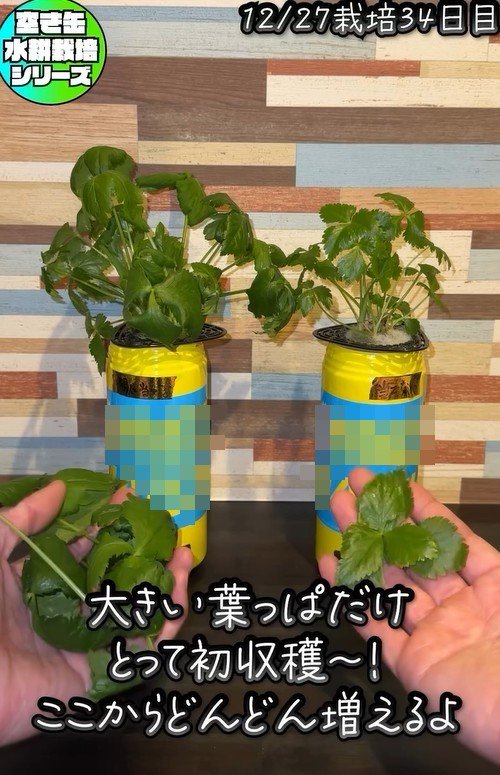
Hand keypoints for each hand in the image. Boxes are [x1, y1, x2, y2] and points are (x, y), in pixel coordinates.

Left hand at [0, 479, 192, 746]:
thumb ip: (24, 520)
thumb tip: (59, 487)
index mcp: (46, 587)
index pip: (87, 550)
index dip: (111, 524)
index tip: (132, 497)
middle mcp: (71, 613)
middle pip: (120, 580)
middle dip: (148, 552)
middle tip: (168, 527)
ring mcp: (89, 643)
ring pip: (139, 612)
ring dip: (167, 582)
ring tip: (182, 553)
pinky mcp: (102, 673)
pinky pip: (143, 649)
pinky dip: (166, 621)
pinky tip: (176, 591)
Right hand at [318, 467, 499, 765]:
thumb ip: (484, 564)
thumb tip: (454, 530)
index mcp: (491, 589)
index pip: (449, 538)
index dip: (421, 509)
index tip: (393, 482)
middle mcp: (458, 608)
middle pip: (411, 556)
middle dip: (379, 521)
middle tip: (350, 489)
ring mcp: (434, 636)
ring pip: (389, 585)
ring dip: (360, 549)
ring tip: (334, 514)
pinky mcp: (415, 667)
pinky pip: (378, 630)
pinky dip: (353, 600)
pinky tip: (332, 570)